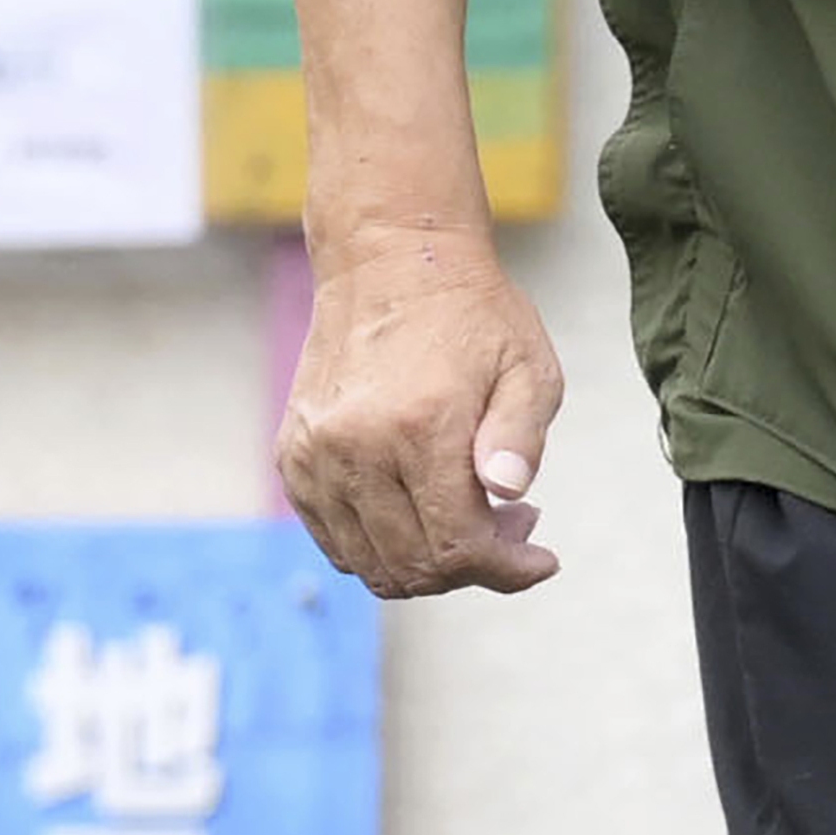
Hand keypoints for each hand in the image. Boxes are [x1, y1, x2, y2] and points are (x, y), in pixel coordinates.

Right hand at [278, 218, 566, 597]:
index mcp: (421, 426)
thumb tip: (510, 496)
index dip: (505, 571)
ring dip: (425, 563)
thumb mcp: (528, 365)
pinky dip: (379, 546)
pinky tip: (421, 511)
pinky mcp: (293, 456)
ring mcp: (316, 455)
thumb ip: (521, 436)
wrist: (391, 263)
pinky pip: (334, 538)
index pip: (457, 546)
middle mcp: (356, 447)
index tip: (542, 562)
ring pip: (368, 563)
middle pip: (412, 565)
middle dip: (473, 568)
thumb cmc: (472, 315)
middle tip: (513, 528)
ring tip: (471, 516)